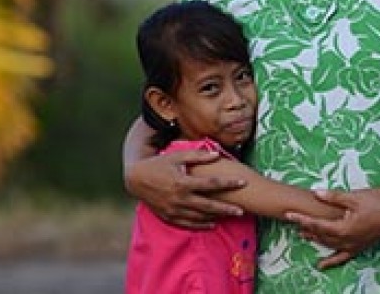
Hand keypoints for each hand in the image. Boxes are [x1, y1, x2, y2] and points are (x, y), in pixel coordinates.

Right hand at [124, 149, 246, 228]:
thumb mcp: (177, 156)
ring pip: (200, 217)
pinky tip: (212, 224)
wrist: (137, 179)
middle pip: (209, 206)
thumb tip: (217, 154)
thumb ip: (197, 156)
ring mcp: (174, 210)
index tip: (242, 182)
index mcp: (183, 182)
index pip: (211, 184)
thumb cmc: (159, 164)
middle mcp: (180, 198)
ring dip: (216, 217)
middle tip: (242, 211)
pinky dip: (201, 225)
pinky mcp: (169, 217)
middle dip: (227, 208)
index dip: (228, 183)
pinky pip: (188, 224)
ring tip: (230, 216)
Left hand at [285, 189, 379, 269]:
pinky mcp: (361, 247)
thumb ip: (333, 197)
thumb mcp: (354, 198)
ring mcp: (354, 245)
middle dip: (307, 229)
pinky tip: (323, 265)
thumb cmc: (378, 203)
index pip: (316, 224)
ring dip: (317, 240)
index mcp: (343, 228)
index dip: (302, 219)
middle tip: (294, 222)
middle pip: (321, 235)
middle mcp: (346, 240)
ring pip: (330, 245)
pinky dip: (332, 261)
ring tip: (304, 236)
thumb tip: (315, 193)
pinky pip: (343, 257)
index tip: (289, 214)